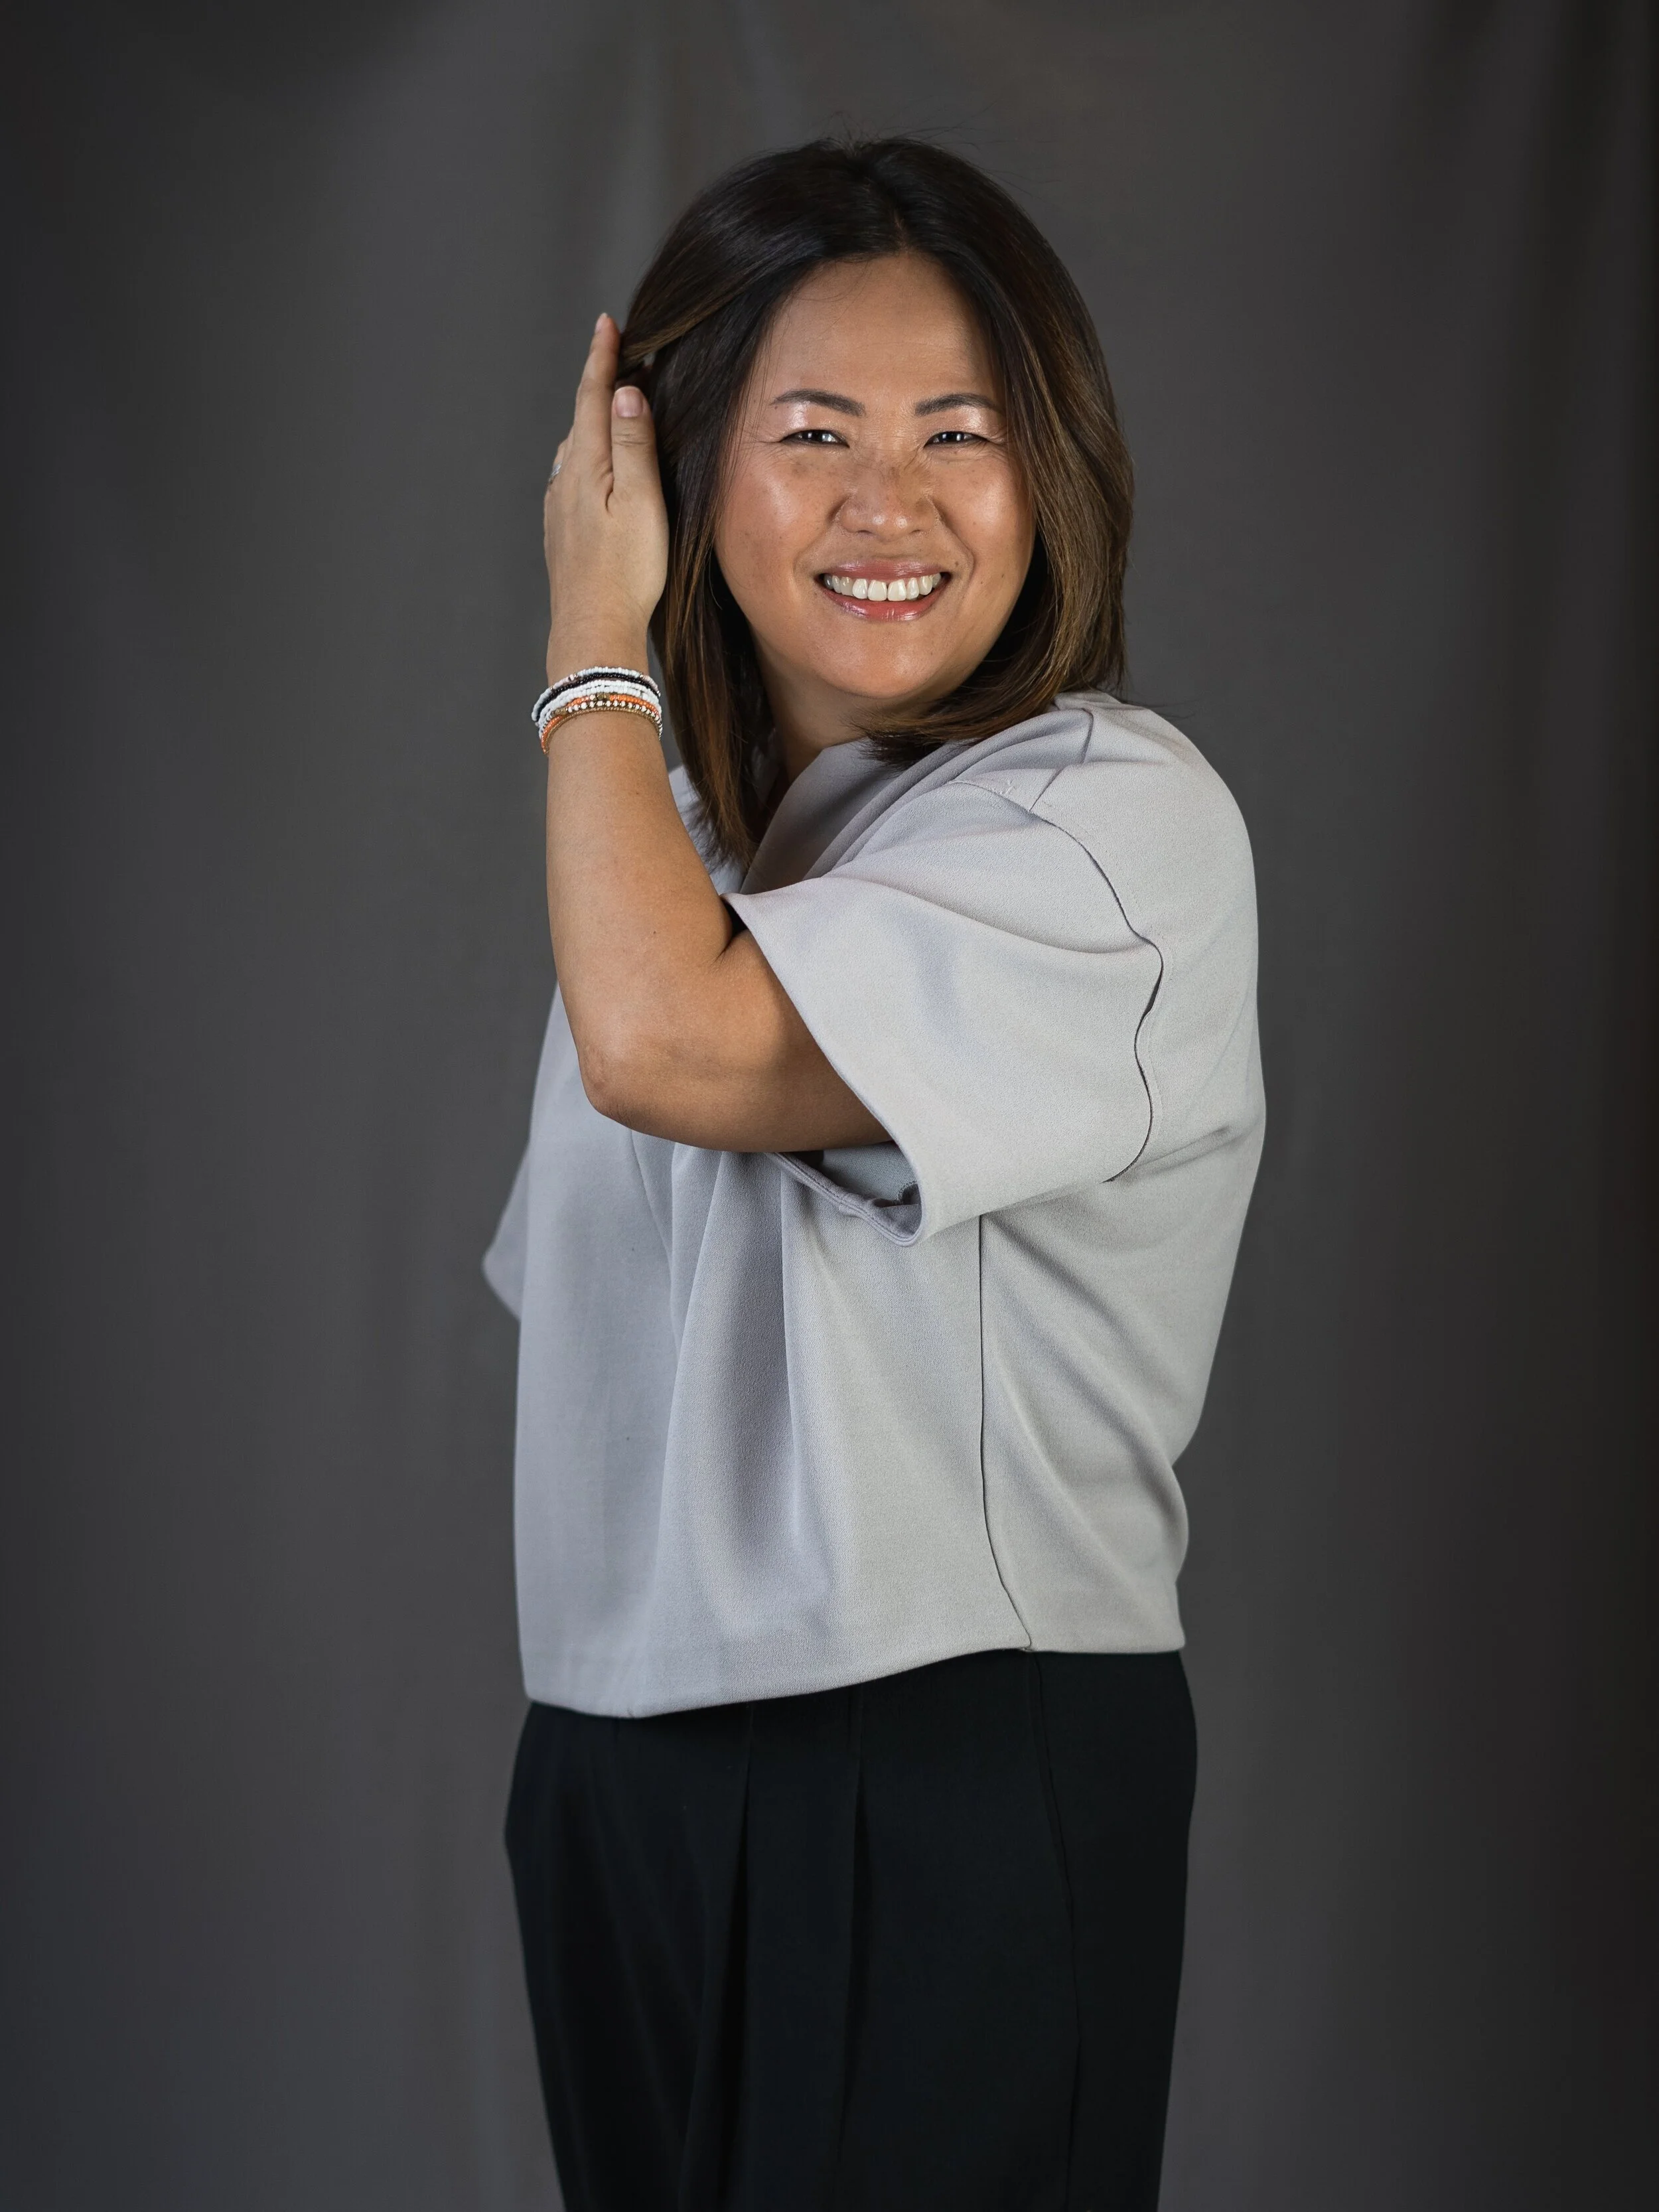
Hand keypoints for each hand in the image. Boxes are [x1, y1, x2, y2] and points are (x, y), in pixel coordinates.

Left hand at [543, 314, 667, 684]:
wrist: (593, 628)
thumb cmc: (626, 571)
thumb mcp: (641, 502)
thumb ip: (633, 444)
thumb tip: (625, 391)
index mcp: (585, 465)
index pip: (592, 396)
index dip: (602, 357)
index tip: (608, 323)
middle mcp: (564, 479)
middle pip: (581, 417)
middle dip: (600, 384)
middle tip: (623, 356)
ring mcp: (559, 506)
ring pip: (575, 448)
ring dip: (594, 422)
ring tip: (615, 408)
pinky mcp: (561, 530)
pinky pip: (573, 477)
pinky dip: (588, 457)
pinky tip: (599, 470)